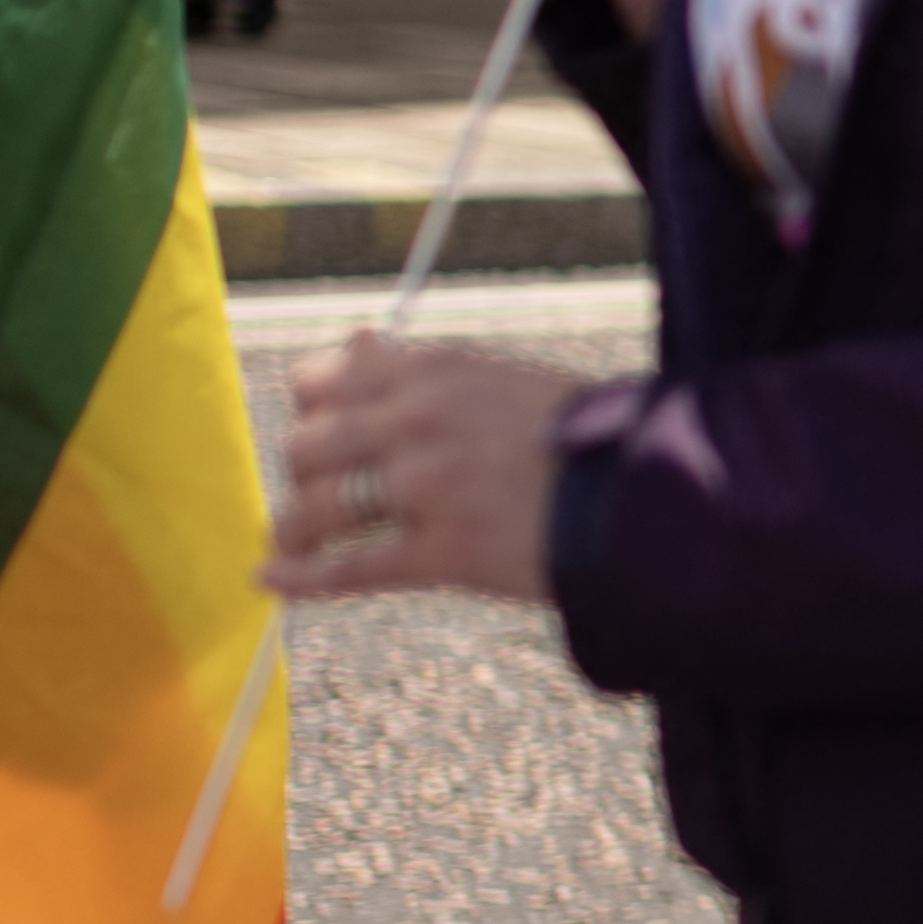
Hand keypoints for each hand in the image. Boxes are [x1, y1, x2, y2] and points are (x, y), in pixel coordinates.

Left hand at [267, 335, 593, 610]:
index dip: (311, 414)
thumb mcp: (498, 378)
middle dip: (303, 475)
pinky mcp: (444, 553)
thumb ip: (419, 368)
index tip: (327, 436)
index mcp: (433, 370)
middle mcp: (420, 421)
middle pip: (305, 447)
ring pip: (317, 508)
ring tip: (292, 545)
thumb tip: (356, 339)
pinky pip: (350, 569)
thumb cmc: (581, 440)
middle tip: (324, 496)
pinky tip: (270, 584)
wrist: (652, 495)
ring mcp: (428, 489)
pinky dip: (301, 581)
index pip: (320, 382)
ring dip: (295, 530)